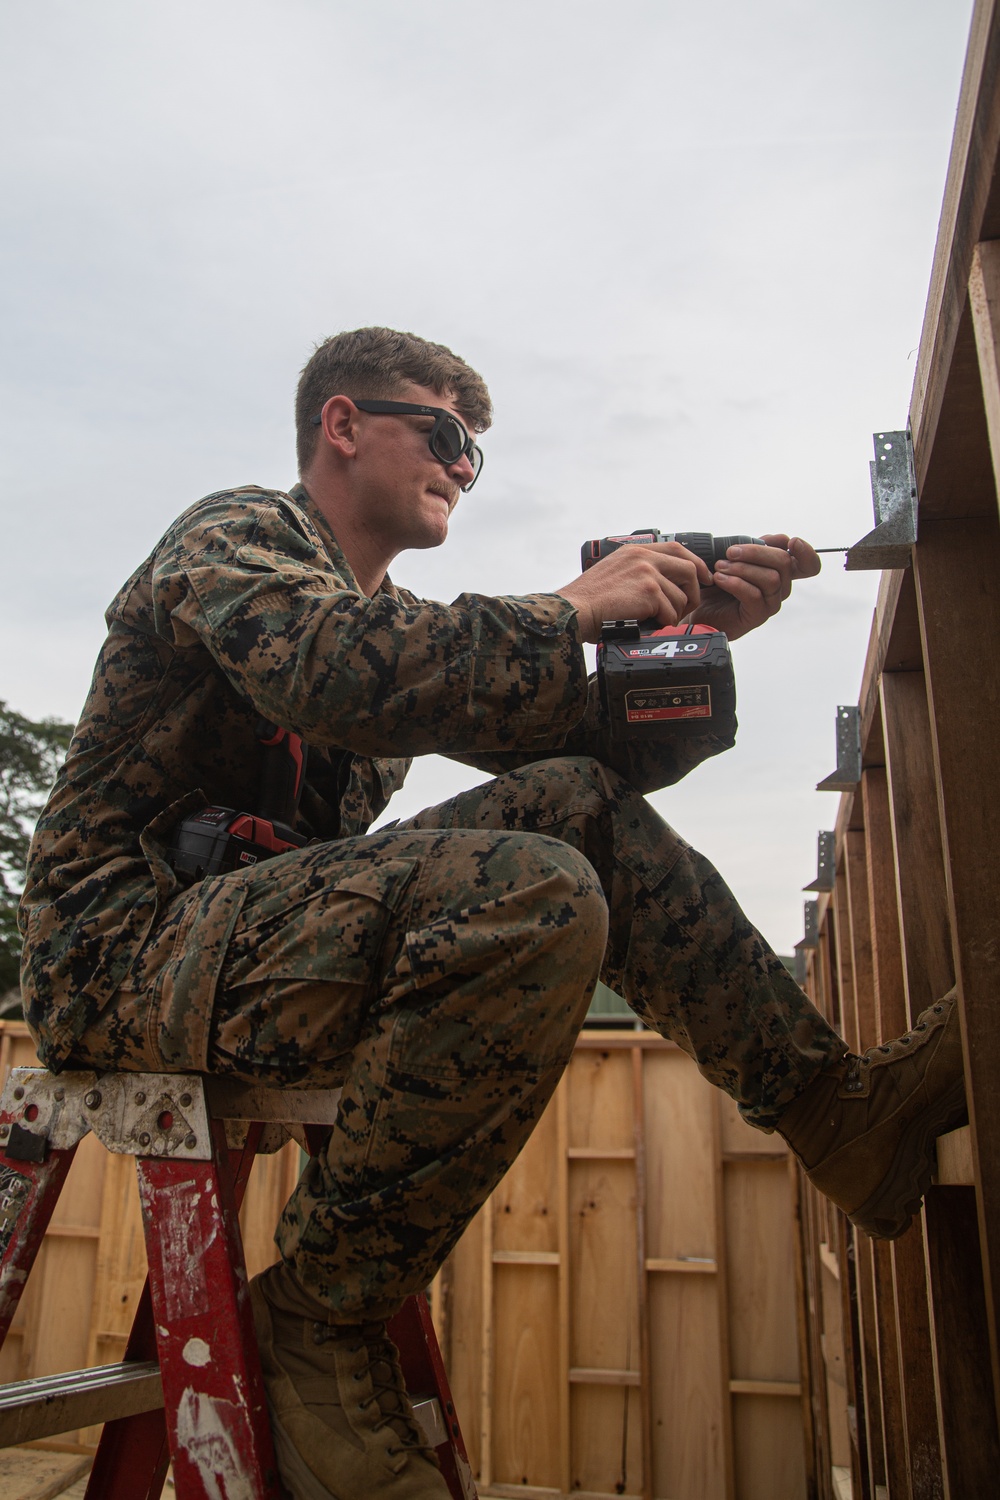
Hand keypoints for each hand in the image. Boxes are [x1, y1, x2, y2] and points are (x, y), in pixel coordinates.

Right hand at [556, 542, 713, 642]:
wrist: (574, 611)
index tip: (703, 577)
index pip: (676, 548)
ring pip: (680, 596)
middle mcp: (643, 557)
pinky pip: (671, 612)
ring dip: (673, 614)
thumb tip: (660, 585)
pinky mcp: (649, 591)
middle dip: (694, 591)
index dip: (696, 563)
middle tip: (687, 608)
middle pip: (688, 569)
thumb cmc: (588, 601)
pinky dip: (662, 623)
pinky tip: (648, 625)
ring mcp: (648, 573)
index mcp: (634, 550)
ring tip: (656, 621)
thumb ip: (635, 571)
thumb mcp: (613, 573)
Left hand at [686, 535, 820, 639]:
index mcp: (780, 571)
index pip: (808, 564)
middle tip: (731, 552)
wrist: (697, 606)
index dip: (807, 552)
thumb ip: (756, 546)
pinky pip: (754, 595)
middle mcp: (780, 588)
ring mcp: (770, 603)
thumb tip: (778, 539)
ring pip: (771, 578)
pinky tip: (719, 579)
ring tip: (720, 567)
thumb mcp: (736, 556)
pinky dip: (734, 583)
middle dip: (756, 552)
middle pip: (785, 563)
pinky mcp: (757, 615)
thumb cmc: (718, 581)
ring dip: (743, 568)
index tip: (791, 542)